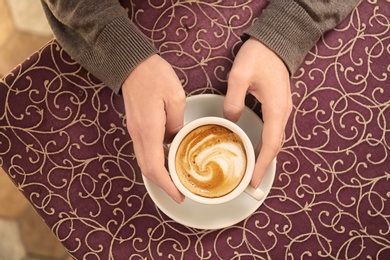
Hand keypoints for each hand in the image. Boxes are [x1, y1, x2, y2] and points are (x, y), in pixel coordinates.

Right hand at [122, 54, 184, 202]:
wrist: (131, 63)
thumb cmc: (154, 75)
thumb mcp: (175, 97)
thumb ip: (177, 123)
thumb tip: (176, 138)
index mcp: (149, 129)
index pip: (154, 166)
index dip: (166, 184)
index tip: (179, 194)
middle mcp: (138, 134)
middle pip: (147, 168)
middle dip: (163, 184)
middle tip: (180, 191)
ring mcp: (135, 131)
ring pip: (144, 161)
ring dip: (159, 173)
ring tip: (177, 178)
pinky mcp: (136, 126)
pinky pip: (144, 150)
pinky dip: (155, 161)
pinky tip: (169, 159)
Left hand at [224, 37, 291, 188]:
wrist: (275, 42)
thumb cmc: (259, 55)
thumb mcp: (239, 75)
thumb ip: (233, 100)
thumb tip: (230, 121)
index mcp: (276, 109)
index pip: (271, 144)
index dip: (262, 165)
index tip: (254, 181)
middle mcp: (283, 113)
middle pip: (275, 146)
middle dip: (263, 165)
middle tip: (249, 181)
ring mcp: (282, 109)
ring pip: (275, 139)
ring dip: (265, 156)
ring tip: (251, 170)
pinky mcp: (278, 106)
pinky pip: (272, 131)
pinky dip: (265, 144)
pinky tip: (255, 148)